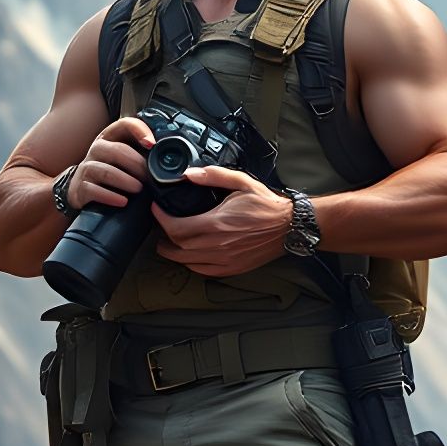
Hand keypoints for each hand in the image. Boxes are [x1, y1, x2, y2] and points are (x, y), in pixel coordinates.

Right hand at [68, 116, 154, 208]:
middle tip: (150, 177)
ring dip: (125, 181)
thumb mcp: (127, 159)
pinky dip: (110, 196)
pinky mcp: (80, 187)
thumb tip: (171, 161)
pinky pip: (94, 190)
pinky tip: (123, 202)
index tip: (152, 144)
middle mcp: (98, 150)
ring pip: (106, 171)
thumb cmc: (113, 172)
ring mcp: (87, 168)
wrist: (83, 190)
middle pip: (116, 150)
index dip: (139, 130)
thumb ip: (144, 155)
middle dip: (136, 164)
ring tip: (138, 189)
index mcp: (111, 138)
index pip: (124, 124)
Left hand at [152, 167, 293, 276]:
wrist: (289, 227)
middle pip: (177, 248)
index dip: (161, 219)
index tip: (157, 210)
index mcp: (217, 223)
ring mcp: (224, 260)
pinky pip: (202, 271)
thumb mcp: (241, 182)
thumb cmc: (267, 206)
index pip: (176, 227)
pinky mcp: (231, 269)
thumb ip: (213, 176)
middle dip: (163, 237)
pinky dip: (191, 263)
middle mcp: (217, 245)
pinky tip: (190, 254)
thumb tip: (188, 175)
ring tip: (171, 241)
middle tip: (161, 226)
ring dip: (174, 252)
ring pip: (186, 262)